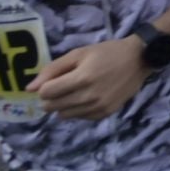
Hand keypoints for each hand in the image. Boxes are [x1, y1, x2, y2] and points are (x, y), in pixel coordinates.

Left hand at [31, 37, 150, 118]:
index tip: (55, 79)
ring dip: (63, 105)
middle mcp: (89, 96)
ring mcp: (98, 107)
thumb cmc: (107, 52)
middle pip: (52, 107)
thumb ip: (53, 69)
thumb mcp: (79, 53)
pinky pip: (79, 118)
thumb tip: (29, 89)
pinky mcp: (105, 114)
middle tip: (64, 86)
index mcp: (82, 78)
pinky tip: (88, 97)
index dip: (46, 86)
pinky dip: (78, 110)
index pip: (46, 93)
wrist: (139, 59)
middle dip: (51, 97)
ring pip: (63, 115)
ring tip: (76, 91)